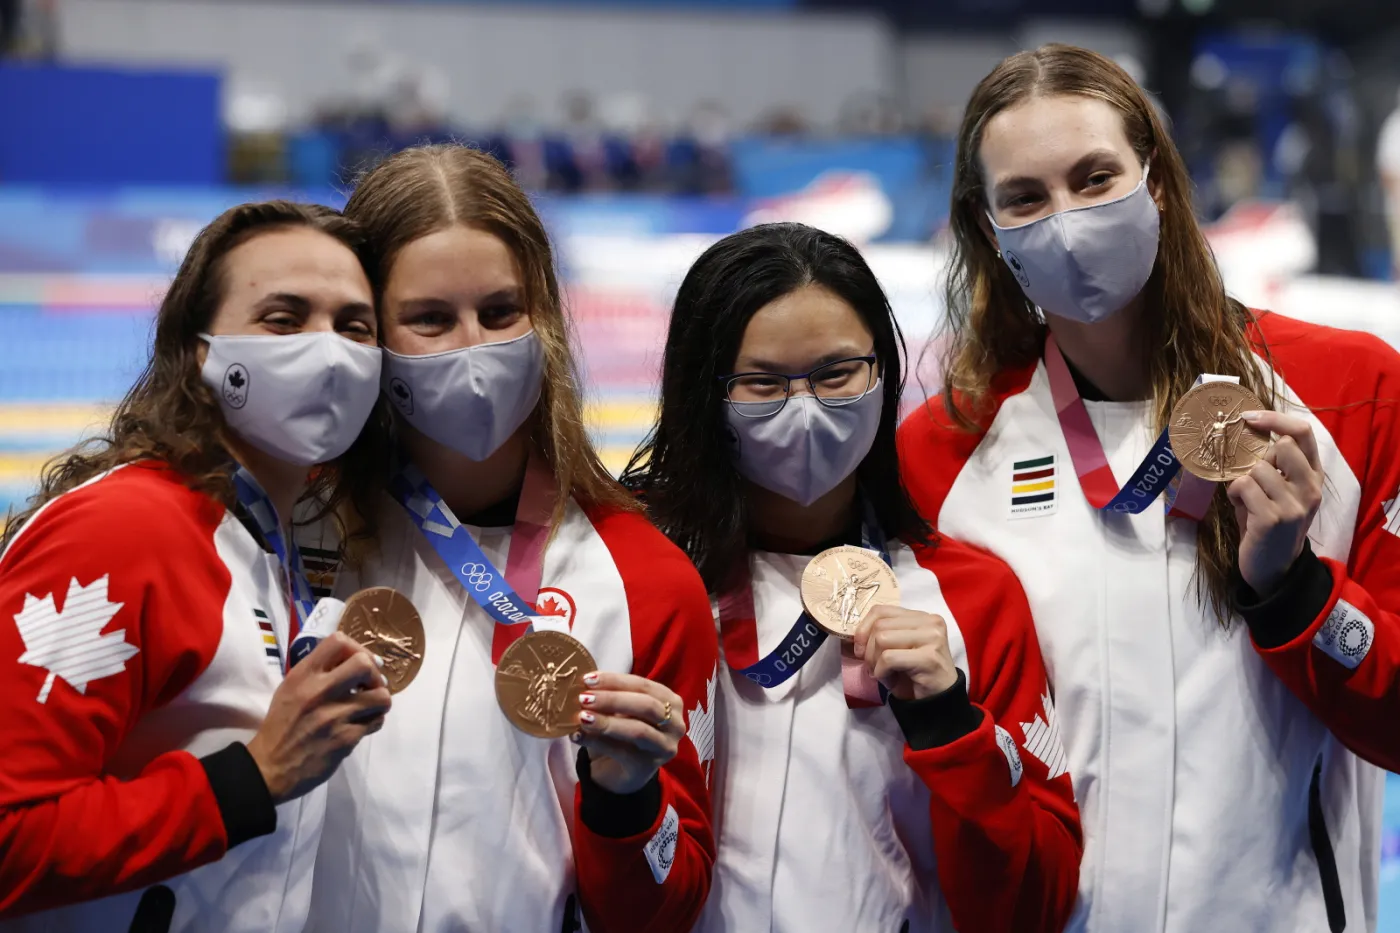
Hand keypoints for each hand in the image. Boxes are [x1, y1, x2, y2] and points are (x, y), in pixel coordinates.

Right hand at [246, 632, 391, 803]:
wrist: (271, 767)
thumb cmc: (281, 725)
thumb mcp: (290, 688)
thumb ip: (318, 671)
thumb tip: (356, 660)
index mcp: (303, 675)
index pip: (338, 641)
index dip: (356, 648)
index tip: (358, 662)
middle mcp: (319, 691)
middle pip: (365, 664)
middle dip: (374, 673)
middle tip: (369, 685)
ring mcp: (335, 716)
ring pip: (381, 696)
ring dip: (379, 699)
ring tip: (369, 705)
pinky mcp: (346, 739)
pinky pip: (376, 721)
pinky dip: (373, 721)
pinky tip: (362, 723)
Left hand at [573, 671, 683, 794]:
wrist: (620, 770)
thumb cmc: (622, 733)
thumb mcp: (620, 711)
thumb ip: (611, 697)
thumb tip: (586, 684)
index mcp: (671, 702)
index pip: (644, 685)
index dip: (615, 681)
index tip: (588, 679)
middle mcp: (675, 724)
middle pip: (646, 705)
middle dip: (612, 699)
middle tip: (584, 698)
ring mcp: (664, 747)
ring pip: (638, 730)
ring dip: (607, 722)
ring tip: (582, 717)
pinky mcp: (648, 766)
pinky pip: (622, 751)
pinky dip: (597, 742)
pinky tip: (577, 735)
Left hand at [852, 605, 957, 700]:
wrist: (937, 701)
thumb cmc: (914, 675)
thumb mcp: (896, 648)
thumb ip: (882, 634)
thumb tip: (853, 634)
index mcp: (921, 616)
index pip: (881, 610)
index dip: (863, 629)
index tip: (860, 649)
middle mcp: (930, 622)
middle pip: (880, 625)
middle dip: (868, 650)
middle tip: (873, 667)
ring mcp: (932, 638)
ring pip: (882, 639)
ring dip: (875, 662)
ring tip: (884, 674)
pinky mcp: (929, 657)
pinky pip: (889, 658)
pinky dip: (882, 672)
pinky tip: (890, 681)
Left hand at [1227, 410, 1323, 596]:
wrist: (1273, 568)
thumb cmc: (1268, 523)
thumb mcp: (1278, 490)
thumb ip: (1272, 465)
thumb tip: (1246, 434)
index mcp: (1313, 476)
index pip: (1304, 433)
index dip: (1276, 419)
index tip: (1249, 417)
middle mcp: (1310, 488)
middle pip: (1281, 446)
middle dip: (1257, 459)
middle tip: (1252, 480)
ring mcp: (1294, 504)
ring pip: (1256, 468)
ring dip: (1241, 481)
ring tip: (1245, 499)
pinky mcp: (1272, 518)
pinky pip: (1242, 486)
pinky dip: (1233, 494)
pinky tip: (1240, 508)